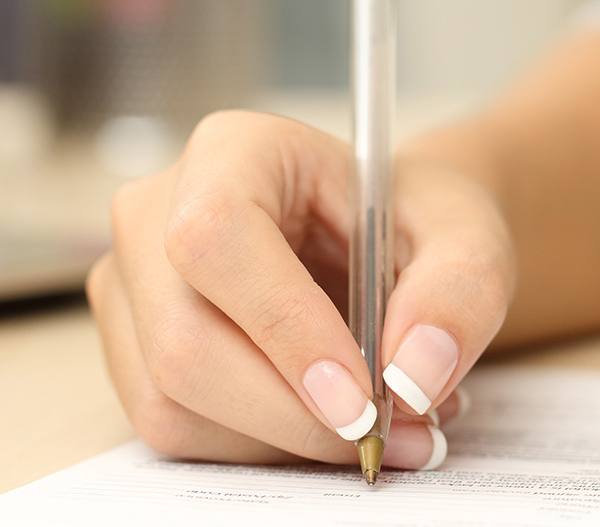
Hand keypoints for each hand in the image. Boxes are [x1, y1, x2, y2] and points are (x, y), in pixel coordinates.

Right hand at [87, 111, 513, 469]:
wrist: (383, 245)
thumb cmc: (412, 225)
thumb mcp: (469, 238)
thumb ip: (460, 291)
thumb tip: (413, 375)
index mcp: (233, 151)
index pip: (217, 239)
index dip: (284, 329)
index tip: (362, 399)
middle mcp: (155, 211)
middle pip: (184, 341)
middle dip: (295, 415)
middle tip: (392, 435)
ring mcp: (130, 284)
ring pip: (172, 401)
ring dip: (283, 440)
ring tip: (374, 423)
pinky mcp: (130, 349)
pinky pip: (176, 430)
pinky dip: (260, 449)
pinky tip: (321, 423)